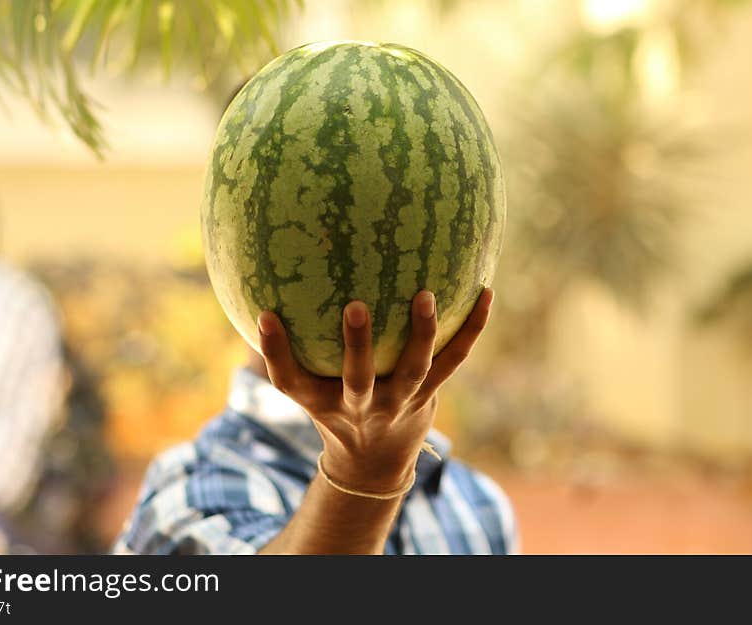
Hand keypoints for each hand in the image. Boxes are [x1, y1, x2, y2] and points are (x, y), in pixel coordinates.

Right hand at [257, 288, 493, 493]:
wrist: (374, 462)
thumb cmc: (334, 408)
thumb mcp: (308, 388)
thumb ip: (292, 349)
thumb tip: (270, 289)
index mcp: (323, 403)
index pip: (291, 381)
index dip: (276, 352)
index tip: (265, 316)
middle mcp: (361, 406)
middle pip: (357, 378)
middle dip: (357, 345)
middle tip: (356, 307)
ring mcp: (400, 401)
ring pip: (413, 370)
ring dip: (421, 334)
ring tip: (425, 295)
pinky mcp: (429, 394)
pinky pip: (454, 360)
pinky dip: (472, 328)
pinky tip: (486, 293)